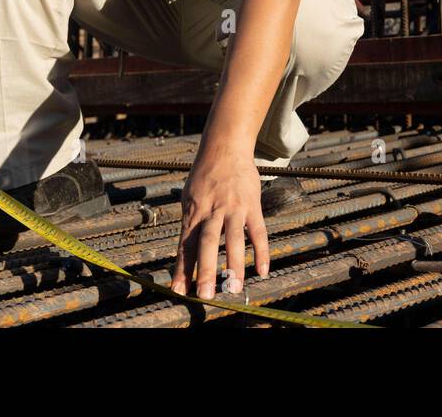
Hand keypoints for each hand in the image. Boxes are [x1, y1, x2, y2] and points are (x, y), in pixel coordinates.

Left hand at [171, 147, 269, 298]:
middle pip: (207, 243)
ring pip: (233, 239)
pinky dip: (262, 251)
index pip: (185, 245)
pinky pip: (258, 231)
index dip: (182, 269)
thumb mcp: (189, 198)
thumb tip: (184, 254)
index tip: (178, 291)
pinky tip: (263, 270)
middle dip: (205, 270)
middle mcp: (211, 211)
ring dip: (235, 265)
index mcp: (193, 212)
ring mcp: (233, 208)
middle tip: (205, 294)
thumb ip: (189, 225)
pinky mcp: (251, 205)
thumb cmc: (204, 175)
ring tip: (234, 288)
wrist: (225, 148)